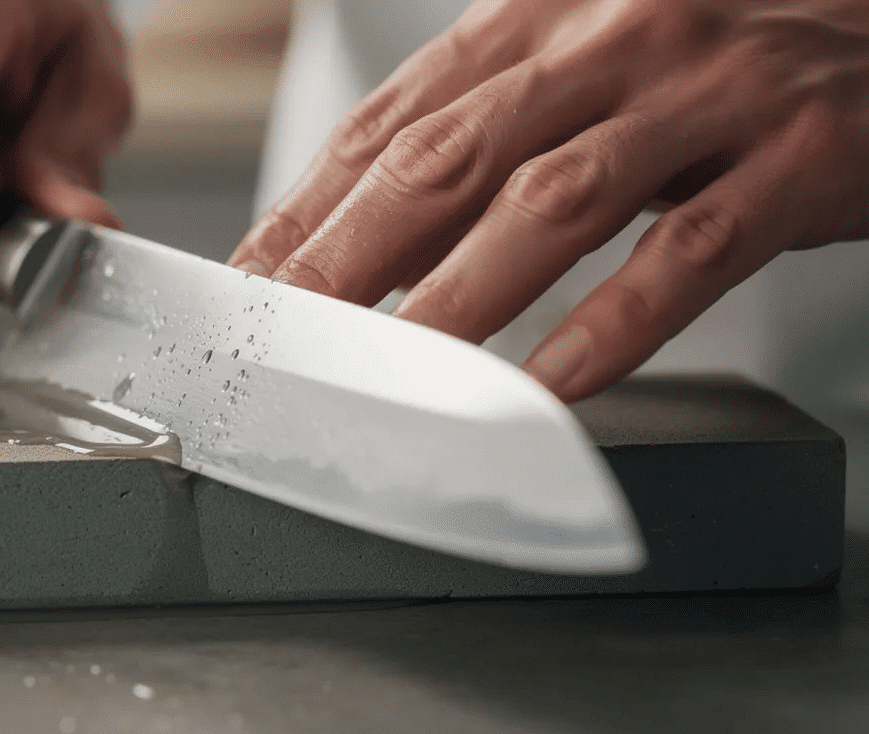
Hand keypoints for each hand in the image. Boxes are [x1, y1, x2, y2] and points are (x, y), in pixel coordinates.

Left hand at [230, 0, 868, 400]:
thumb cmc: (721, 48)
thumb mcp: (590, 59)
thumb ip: (489, 129)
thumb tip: (371, 231)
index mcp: (541, 13)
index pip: (395, 118)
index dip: (311, 201)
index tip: (251, 280)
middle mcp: (611, 37)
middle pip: (449, 156)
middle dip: (351, 255)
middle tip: (287, 334)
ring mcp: (705, 93)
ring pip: (553, 201)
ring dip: (460, 296)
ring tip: (397, 371)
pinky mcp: (796, 154)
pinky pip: (688, 250)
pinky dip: (613, 323)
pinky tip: (553, 382)